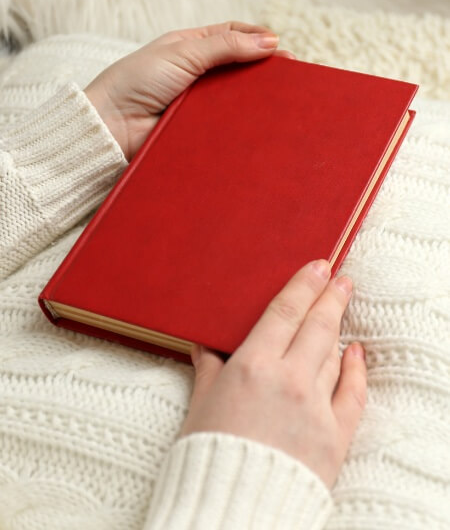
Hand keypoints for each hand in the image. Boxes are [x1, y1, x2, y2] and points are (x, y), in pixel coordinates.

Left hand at [85, 21, 294, 161]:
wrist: (111, 125)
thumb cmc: (136, 81)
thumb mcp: (183, 52)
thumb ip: (226, 46)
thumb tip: (268, 41)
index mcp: (191, 47)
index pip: (232, 36)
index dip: (257, 39)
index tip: (279, 48)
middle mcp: (197, 75)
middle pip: (238, 68)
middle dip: (263, 70)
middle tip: (290, 76)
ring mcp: (199, 104)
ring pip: (235, 98)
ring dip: (255, 98)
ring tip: (281, 100)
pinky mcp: (198, 129)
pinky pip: (226, 125)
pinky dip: (242, 124)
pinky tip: (259, 123)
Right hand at [179, 259, 366, 489]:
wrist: (233, 509)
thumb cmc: (209, 457)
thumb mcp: (201, 405)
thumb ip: (209, 370)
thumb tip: (205, 346)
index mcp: (252, 366)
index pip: (286, 311)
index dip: (305, 284)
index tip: (320, 266)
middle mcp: (288, 379)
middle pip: (318, 325)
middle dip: (331, 296)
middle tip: (341, 278)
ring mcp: (316, 407)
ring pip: (334, 354)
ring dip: (339, 329)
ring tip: (340, 311)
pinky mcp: (334, 436)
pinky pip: (353, 394)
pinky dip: (357, 370)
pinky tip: (356, 353)